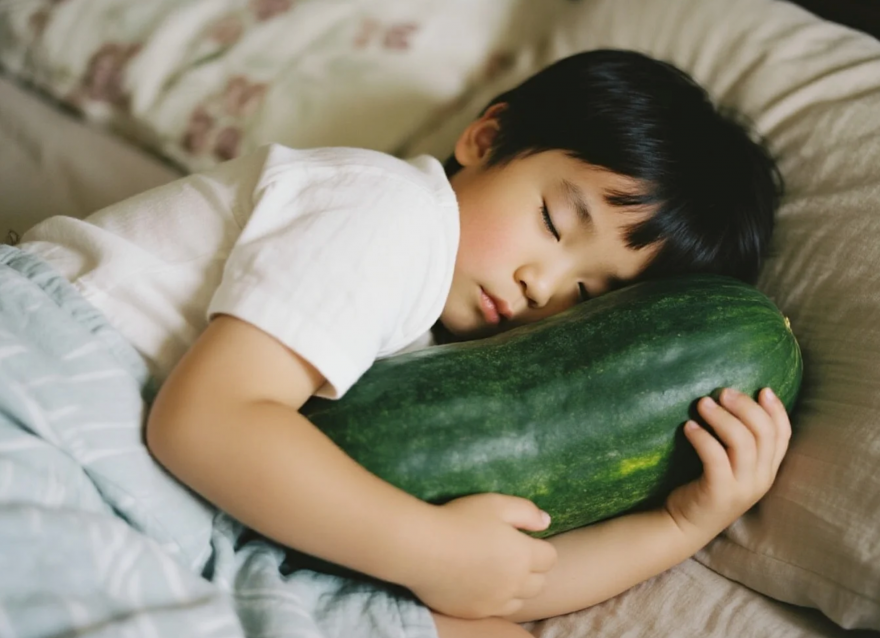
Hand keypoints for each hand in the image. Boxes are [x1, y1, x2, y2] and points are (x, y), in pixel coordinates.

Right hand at [405, 493, 556, 618]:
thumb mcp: (496, 504)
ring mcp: (495, 602)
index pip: (550, 558)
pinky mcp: (475, 612)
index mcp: (524, 556)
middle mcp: (515, 584)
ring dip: (516, 588)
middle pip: (539, 583)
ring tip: (497, 571)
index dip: (540, 547)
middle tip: (512, 554)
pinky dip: (495, 599)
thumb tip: (546, 522)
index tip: (523, 539)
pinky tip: (479, 584)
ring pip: (520, 600)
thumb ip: (526, 512)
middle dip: (532, 569)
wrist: (421, 548)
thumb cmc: (459, 520)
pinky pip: (496, 610)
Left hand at [665, 387, 790, 538]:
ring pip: (743, 443)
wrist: (682, 526)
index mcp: (767, 471)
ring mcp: (742, 488)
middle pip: (764, 434)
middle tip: (723, 392)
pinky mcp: (719, 492)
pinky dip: (703, 437)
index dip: (777, 410)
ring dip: (722, 418)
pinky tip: (688, 426)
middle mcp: (760, 479)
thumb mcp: (730, 465)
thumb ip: (738, 443)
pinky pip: (715, 457)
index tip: (763, 389)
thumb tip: (732, 401)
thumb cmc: (703, 486)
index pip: (783, 436)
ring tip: (702, 403)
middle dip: (746, 407)